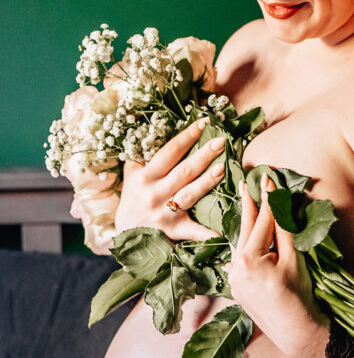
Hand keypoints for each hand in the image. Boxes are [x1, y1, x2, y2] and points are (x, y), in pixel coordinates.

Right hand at [115, 118, 225, 241]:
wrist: (126, 234)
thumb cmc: (133, 198)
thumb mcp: (132, 175)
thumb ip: (143, 156)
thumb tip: (157, 132)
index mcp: (145, 176)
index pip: (169, 152)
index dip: (187, 137)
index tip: (203, 123)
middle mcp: (155, 193)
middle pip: (184, 171)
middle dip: (203, 155)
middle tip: (222, 141)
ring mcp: (165, 212)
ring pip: (190, 195)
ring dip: (207, 182)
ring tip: (223, 168)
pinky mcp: (174, 230)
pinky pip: (192, 231)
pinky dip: (206, 233)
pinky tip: (222, 232)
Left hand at [227, 177, 329, 357]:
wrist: (296, 331)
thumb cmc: (299, 295)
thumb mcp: (294, 259)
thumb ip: (284, 230)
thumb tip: (280, 202)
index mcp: (249, 260)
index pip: (261, 222)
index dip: (266, 198)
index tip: (267, 177)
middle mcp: (235, 268)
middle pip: (244, 230)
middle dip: (247, 204)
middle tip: (245, 181)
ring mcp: (234, 280)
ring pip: (240, 244)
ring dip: (246, 224)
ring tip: (246, 202)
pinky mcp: (237, 288)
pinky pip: (239, 259)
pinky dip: (245, 245)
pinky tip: (247, 235)